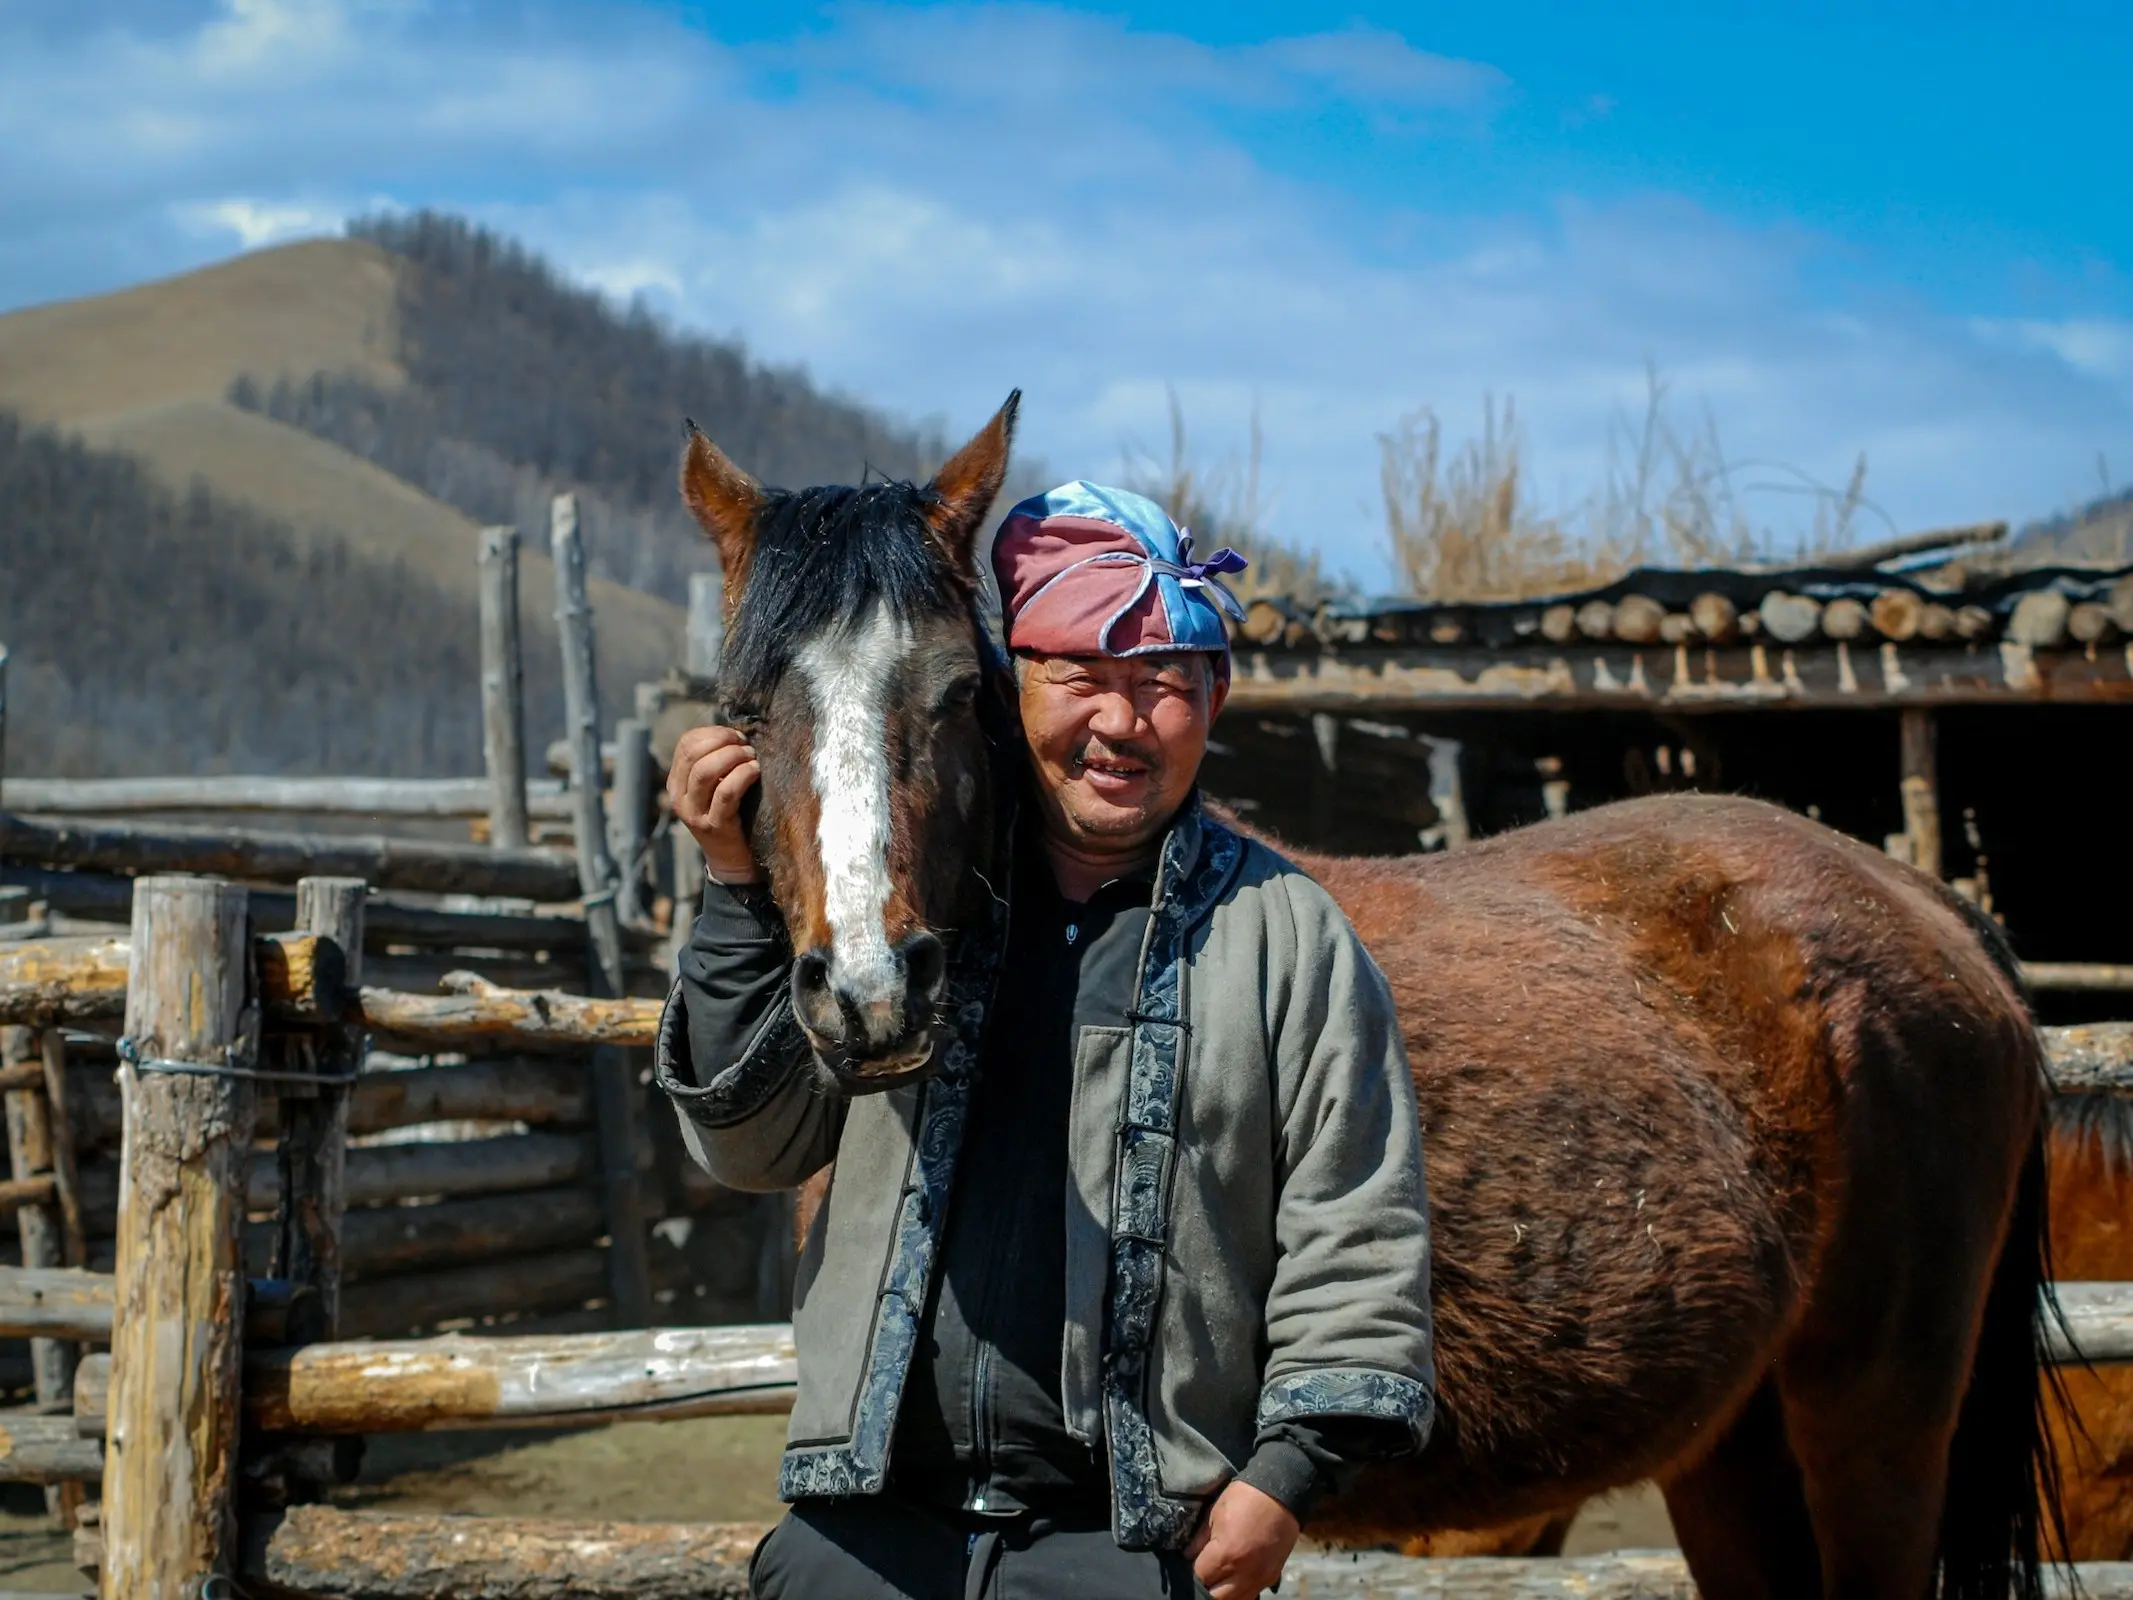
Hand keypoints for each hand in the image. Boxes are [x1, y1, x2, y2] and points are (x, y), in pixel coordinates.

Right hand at [667, 724, 761, 883]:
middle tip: (746, 744)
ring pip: (705, 772)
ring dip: (732, 757)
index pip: (686, 743)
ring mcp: (694, 813)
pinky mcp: (714, 825)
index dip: (712, 732)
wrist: (732, 859)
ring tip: (751, 757)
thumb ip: (717, 761)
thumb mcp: (715, 786)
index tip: (736, 735)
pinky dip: (742, 776)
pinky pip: (725, 793)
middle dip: (723, 741)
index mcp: (676, 782)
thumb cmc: (730, 813)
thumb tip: (738, 731)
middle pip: (693, 754)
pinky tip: (755, 771)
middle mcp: (679, 797)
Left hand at [1187, 1480, 1300, 1599]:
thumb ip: (1200, 1539)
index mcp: (1225, 1555)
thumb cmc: (1246, 1498)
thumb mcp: (1216, 1513)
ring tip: (1219, 1579)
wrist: (1281, 1493)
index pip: (1200, 1577)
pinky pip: (1252, 1594)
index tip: (1193, 1564)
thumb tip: (1188, 1556)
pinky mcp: (1272, 1577)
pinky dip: (1241, 1592)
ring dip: (1224, 1593)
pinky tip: (1235, 1580)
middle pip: (1216, 1597)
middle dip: (1207, 1586)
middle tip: (1205, 1573)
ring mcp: (1259, 1577)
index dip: (1193, 1572)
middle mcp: (1243, 1572)